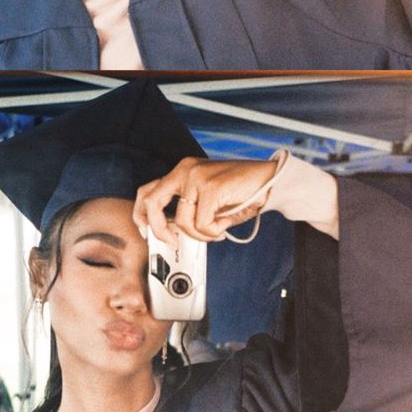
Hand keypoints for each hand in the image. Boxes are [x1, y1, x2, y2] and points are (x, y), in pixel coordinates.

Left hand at [133, 157, 276, 245]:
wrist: (269, 180)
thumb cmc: (241, 192)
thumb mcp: (207, 200)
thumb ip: (188, 211)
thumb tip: (172, 234)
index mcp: (182, 171)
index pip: (148, 190)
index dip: (142, 215)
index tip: (147, 231)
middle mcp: (185, 170)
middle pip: (151, 201)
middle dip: (158, 228)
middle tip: (172, 241)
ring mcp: (197, 177)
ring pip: (182, 221)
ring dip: (200, 234)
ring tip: (216, 230)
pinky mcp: (211, 187)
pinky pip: (202, 224)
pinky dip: (213, 231)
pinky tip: (224, 225)